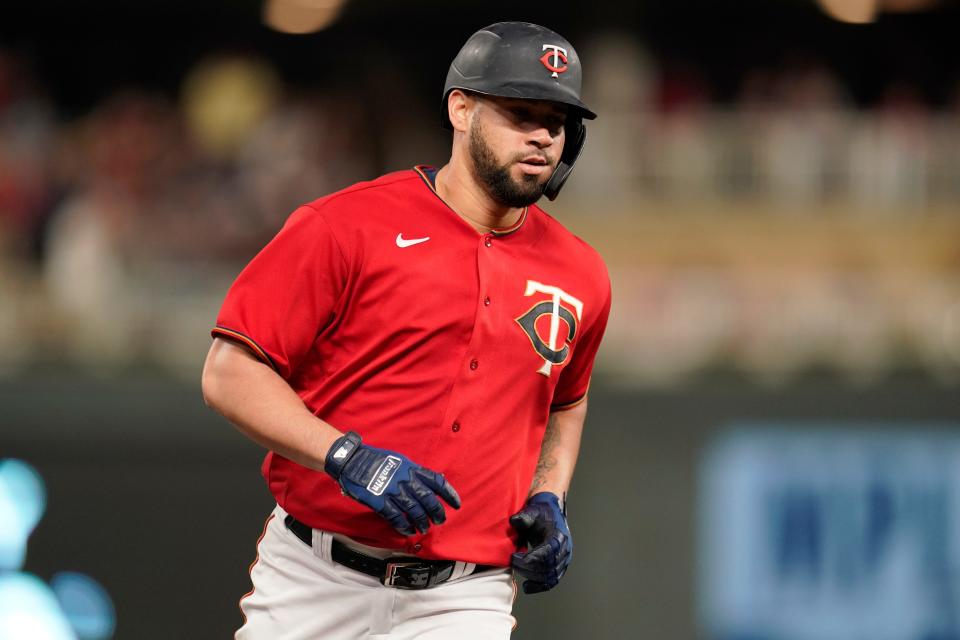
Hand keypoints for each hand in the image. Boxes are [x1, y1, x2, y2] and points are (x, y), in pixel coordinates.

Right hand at [324, 432, 460, 535]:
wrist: (353, 460)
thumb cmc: (376, 460)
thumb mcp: (400, 460)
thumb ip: (414, 472)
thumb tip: (429, 482)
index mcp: (411, 468)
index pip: (437, 482)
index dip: (449, 494)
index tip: (456, 504)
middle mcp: (405, 480)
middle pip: (428, 499)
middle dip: (437, 512)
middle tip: (440, 520)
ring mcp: (392, 491)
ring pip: (414, 510)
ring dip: (421, 521)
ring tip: (424, 528)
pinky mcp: (379, 501)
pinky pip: (395, 517)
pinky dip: (404, 526)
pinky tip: (408, 530)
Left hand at [510, 492, 571, 593]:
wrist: (550, 516)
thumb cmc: (540, 514)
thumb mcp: (532, 511)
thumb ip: (524, 516)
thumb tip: (514, 521)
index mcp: (559, 535)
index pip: (549, 551)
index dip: (533, 557)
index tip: (516, 557)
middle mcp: (564, 549)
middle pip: (548, 566)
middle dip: (528, 567)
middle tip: (512, 561)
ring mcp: (564, 560)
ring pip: (550, 576)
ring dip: (531, 576)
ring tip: (517, 568)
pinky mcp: (560, 567)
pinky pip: (551, 581)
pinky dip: (539, 586)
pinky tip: (527, 587)